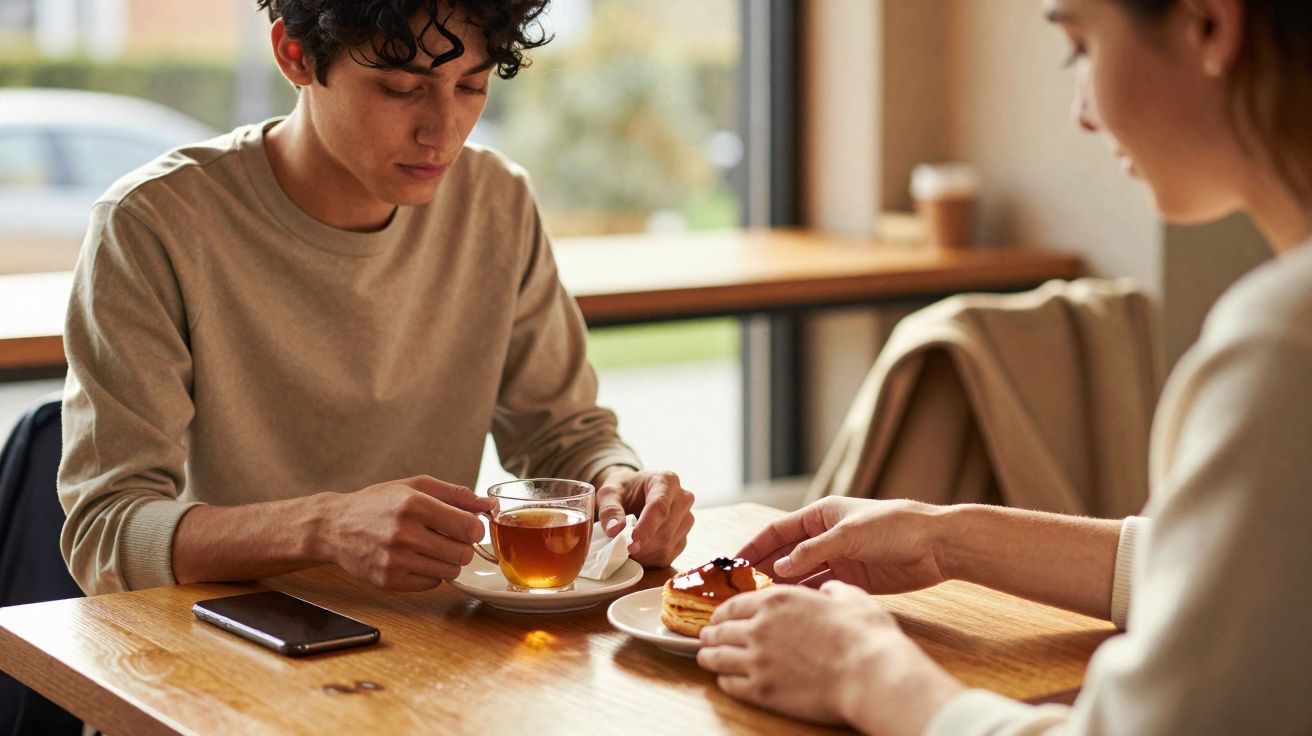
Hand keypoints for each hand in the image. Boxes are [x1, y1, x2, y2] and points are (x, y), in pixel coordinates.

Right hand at [319, 475, 494, 591]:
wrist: (335, 527)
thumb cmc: (379, 503)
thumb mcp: (416, 486)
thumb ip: (456, 494)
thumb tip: (490, 506)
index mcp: (414, 505)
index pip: (468, 527)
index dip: (475, 529)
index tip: (468, 527)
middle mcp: (404, 534)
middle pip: (462, 553)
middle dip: (462, 546)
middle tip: (449, 538)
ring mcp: (395, 560)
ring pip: (450, 571)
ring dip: (448, 561)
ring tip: (432, 547)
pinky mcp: (389, 581)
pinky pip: (431, 584)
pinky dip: (431, 574)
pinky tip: (416, 559)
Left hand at [594, 467, 694, 565]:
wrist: (634, 492)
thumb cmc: (623, 490)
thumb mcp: (610, 493)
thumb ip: (610, 509)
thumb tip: (614, 530)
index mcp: (666, 480)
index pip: (660, 508)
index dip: (645, 529)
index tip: (630, 545)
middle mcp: (683, 498)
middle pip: (666, 530)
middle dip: (642, 546)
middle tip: (621, 550)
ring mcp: (687, 518)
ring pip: (669, 545)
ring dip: (645, 554)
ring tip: (627, 550)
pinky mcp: (684, 535)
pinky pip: (670, 554)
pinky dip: (651, 559)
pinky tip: (638, 553)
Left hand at [698, 581, 963, 734]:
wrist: (871, 674)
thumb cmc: (866, 635)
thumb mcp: (850, 597)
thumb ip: (833, 590)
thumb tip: (829, 588)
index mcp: (778, 599)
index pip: (735, 603)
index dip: (723, 611)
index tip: (720, 617)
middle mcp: (760, 626)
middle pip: (719, 629)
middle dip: (711, 633)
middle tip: (707, 637)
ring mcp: (758, 659)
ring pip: (716, 657)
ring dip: (708, 656)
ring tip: (705, 658)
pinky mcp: (762, 690)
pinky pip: (729, 684)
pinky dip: (724, 681)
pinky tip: (725, 681)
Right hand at [737, 496, 948, 593]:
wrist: (937, 545)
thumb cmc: (895, 526)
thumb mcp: (848, 534)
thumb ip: (812, 552)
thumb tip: (779, 570)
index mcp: (821, 515)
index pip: (777, 531)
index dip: (754, 546)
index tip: (732, 564)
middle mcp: (826, 536)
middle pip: (785, 554)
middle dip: (763, 570)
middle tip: (740, 590)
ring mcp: (839, 558)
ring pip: (801, 574)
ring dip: (782, 587)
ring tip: (759, 604)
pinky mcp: (853, 579)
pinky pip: (821, 588)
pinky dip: (805, 596)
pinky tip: (790, 608)